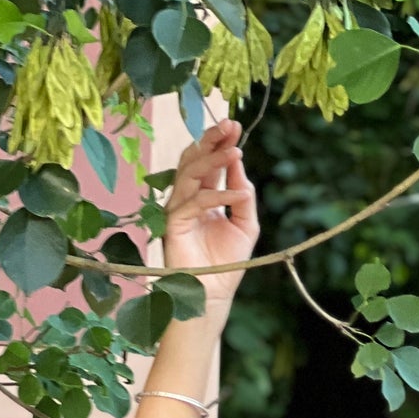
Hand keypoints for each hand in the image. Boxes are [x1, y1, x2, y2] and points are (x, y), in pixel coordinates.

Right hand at [161, 118, 258, 308]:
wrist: (214, 293)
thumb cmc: (227, 262)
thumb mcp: (245, 224)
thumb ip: (243, 195)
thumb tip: (239, 165)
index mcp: (203, 195)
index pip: (209, 161)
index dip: (220, 142)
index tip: (234, 125)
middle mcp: (187, 198)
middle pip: (194, 159)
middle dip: (211, 140)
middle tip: (229, 124)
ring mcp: (177, 209)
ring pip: (190, 173)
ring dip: (213, 160)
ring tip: (235, 151)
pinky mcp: (173, 224)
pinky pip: (195, 202)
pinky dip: (218, 195)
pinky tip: (238, 194)